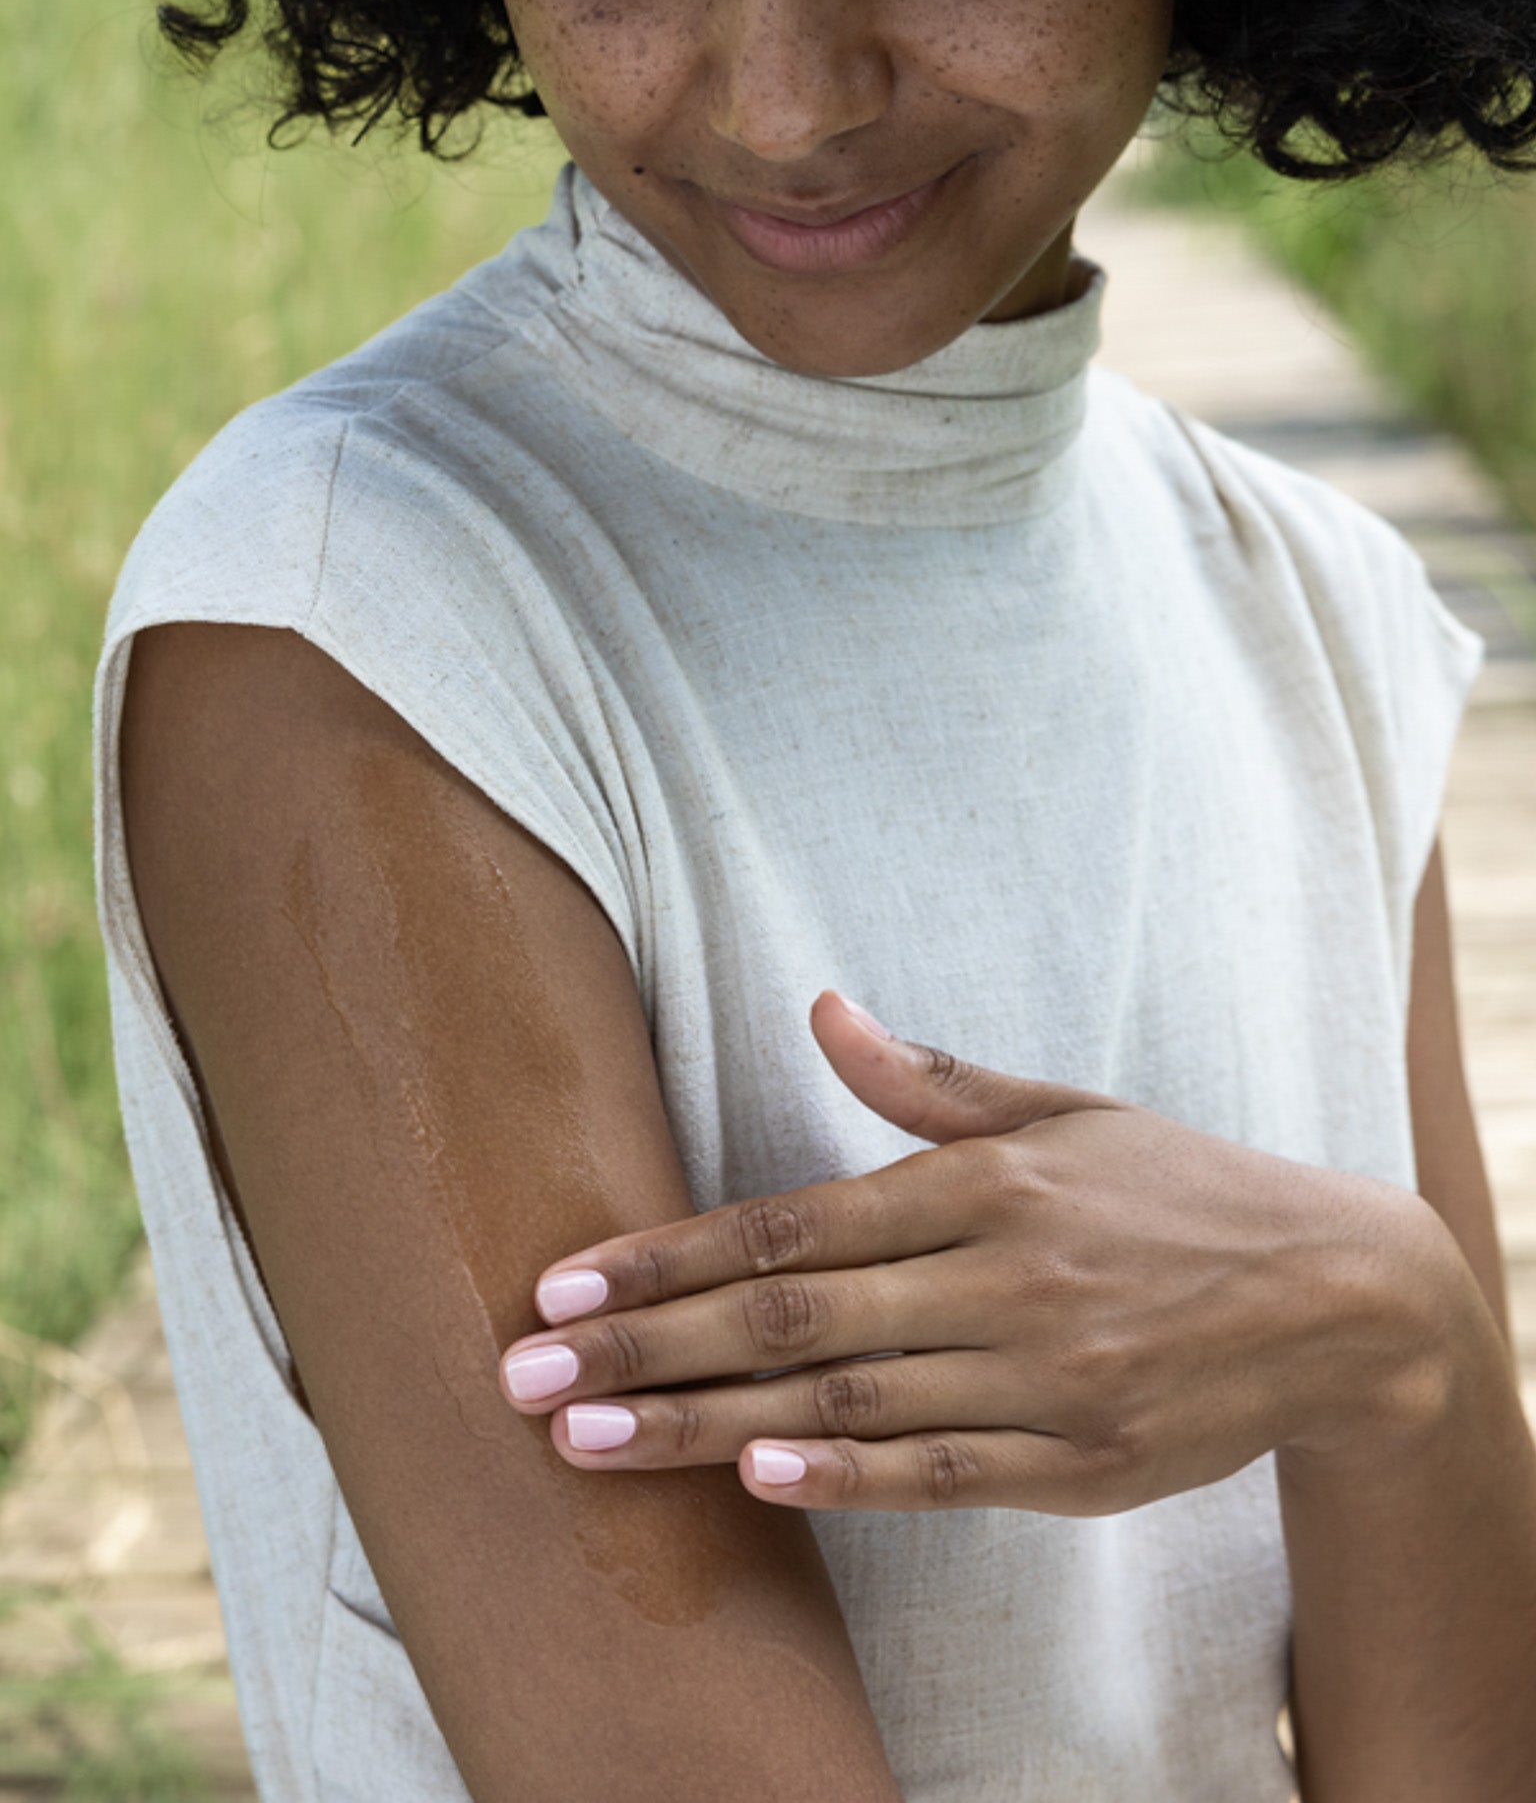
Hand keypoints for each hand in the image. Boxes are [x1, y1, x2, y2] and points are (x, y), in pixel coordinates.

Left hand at [498, 991, 1437, 1511]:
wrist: (1333, 1295)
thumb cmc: (1173, 1188)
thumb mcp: (1062, 1109)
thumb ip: (929, 1081)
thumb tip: (824, 1007)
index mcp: (983, 1185)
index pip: (791, 1221)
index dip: (670, 1256)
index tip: (566, 1280)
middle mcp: (1001, 1280)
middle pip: (791, 1319)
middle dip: (646, 1350)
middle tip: (527, 1376)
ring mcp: (1042, 1378)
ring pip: (845, 1407)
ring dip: (706, 1428)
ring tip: (588, 1445)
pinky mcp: (1080, 1465)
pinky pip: (945, 1476)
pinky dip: (849, 1482)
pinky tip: (755, 1483)